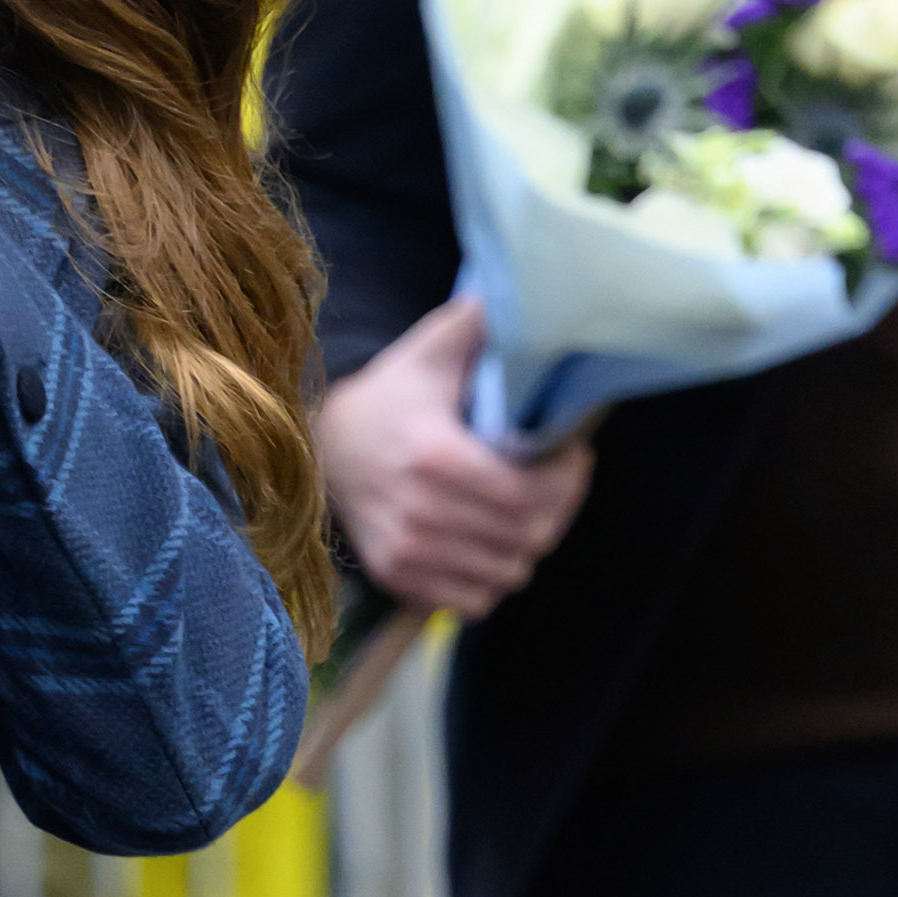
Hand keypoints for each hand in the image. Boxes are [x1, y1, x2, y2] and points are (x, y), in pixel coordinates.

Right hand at [320, 298, 594, 616]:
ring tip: (527, 513)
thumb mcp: (433, 349)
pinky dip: (492, 578)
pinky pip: (474, 599)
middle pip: (523, 538)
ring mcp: (404, 550)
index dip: (565, 483)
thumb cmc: (393, 394)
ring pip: (506, 573)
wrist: (324, 442)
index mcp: (434, 455)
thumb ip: (481, 322)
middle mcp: (417, 511)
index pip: (525, 497)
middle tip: (558, 485)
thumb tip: (530, 297)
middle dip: (556, 511)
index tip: (572, 458)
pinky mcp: (396, 575)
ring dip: (527, 546)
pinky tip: (490, 544)